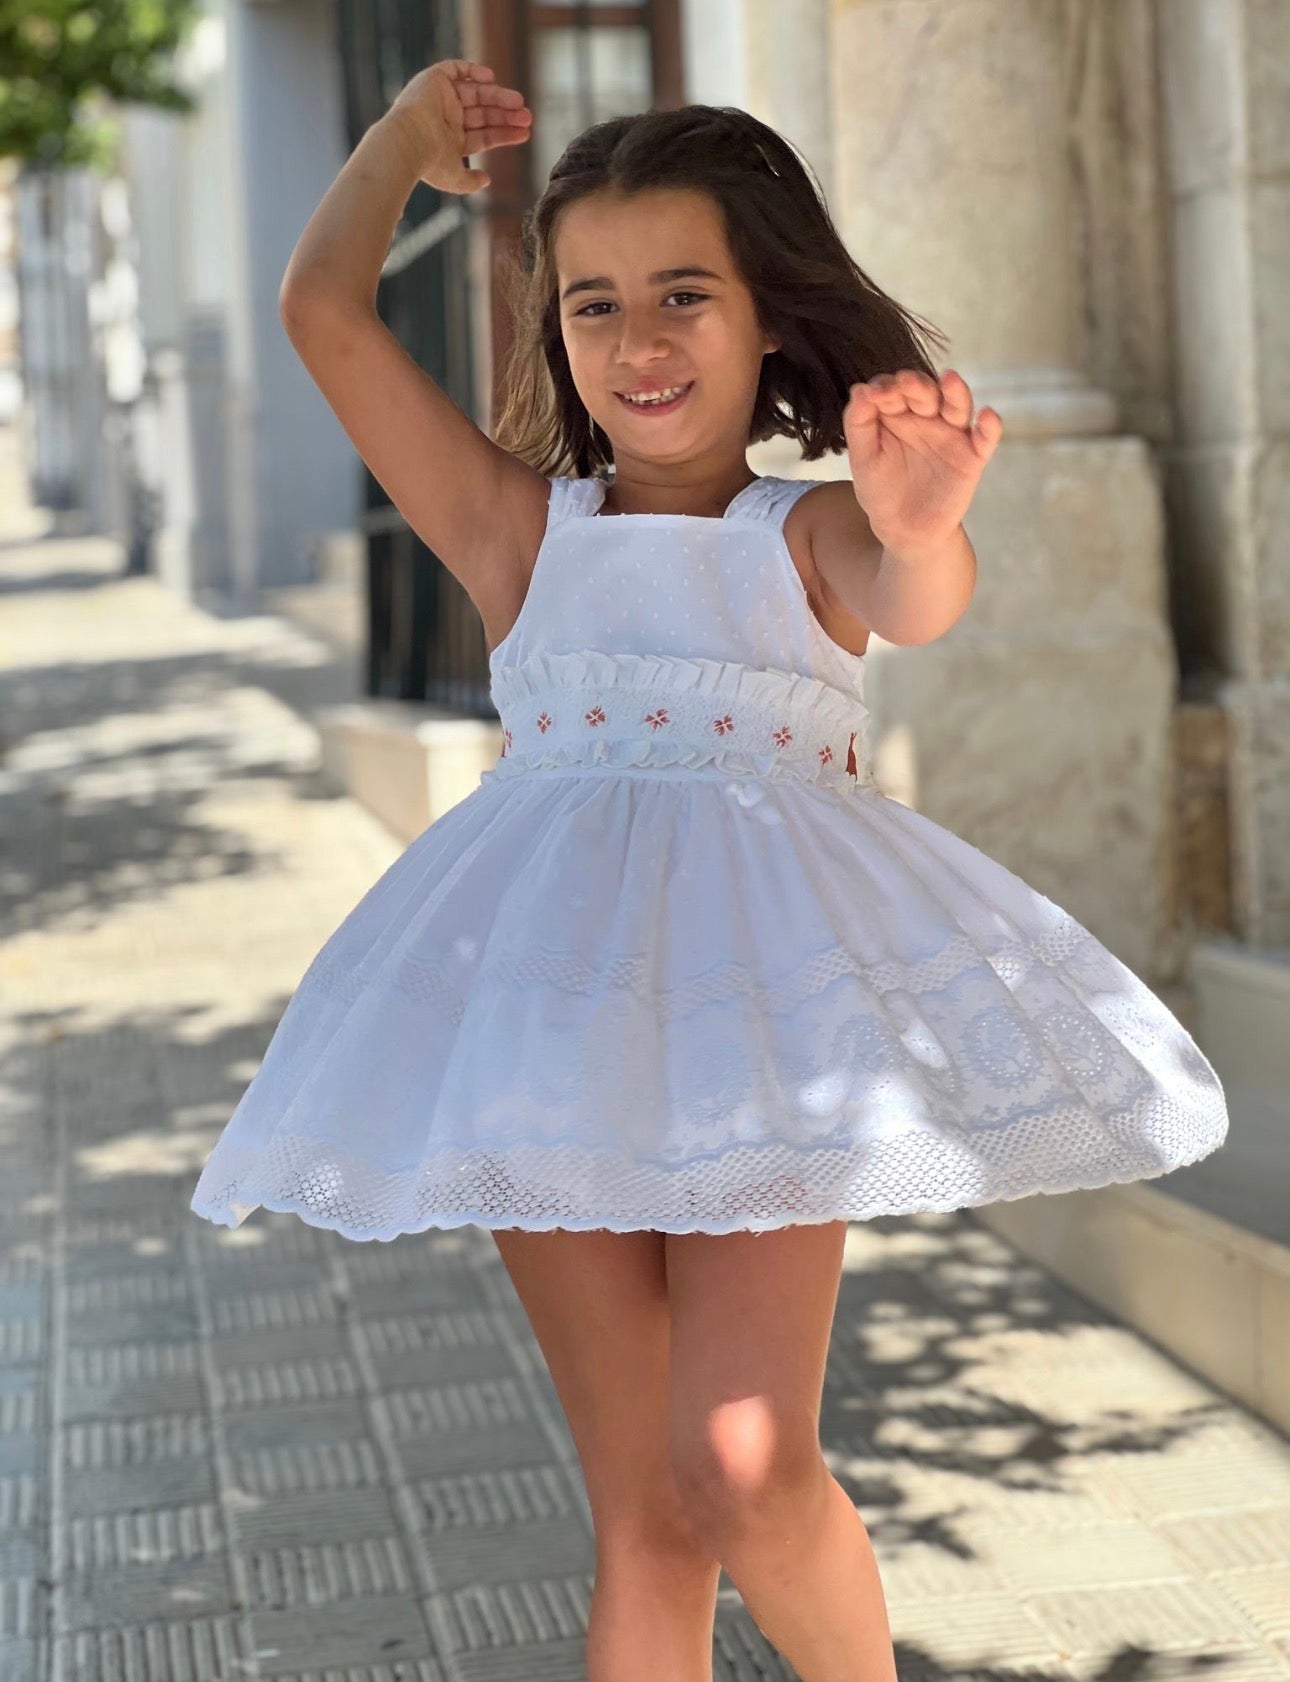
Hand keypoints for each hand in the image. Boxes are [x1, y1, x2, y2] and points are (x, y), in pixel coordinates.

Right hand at [386, 59, 530, 193]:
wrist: (407, 141)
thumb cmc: (428, 163)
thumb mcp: (454, 179)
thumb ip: (470, 181)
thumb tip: (487, 180)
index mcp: (451, 141)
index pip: (484, 134)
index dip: (505, 133)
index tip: (525, 133)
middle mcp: (446, 119)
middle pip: (484, 113)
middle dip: (506, 115)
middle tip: (527, 116)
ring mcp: (440, 99)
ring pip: (476, 93)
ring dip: (498, 96)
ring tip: (519, 103)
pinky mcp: (433, 80)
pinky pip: (455, 70)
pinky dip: (472, 72)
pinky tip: (491, 78)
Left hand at [842, 369, 1002, 554]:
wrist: (904, 531)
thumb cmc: (881, 491)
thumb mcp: (863, 460)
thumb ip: (859, 424)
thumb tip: (860, 389)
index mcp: (897, 413)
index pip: (893, 389)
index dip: (886, 387)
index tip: (874, 395)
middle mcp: (926, 417)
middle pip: (925, 391)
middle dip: (916, 385)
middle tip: (904, 383)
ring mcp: (951, 434)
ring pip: (958, 405)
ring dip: (955, 391)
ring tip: (950, 380)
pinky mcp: (972, 456)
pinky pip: (986, 438)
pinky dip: (991, 426)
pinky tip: (987, 416)